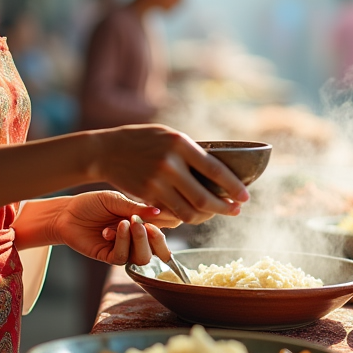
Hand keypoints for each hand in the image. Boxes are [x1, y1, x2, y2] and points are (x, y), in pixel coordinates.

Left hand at [55, 191, 171, 265]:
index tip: (165, 215)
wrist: (66, 212)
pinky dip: (122, 241)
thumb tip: (160, 213)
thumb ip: (137, 208)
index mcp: (143, 222)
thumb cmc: (92, 203)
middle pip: (160, 251)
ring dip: (139, 240)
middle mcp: (136, 238)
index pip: (166, 229)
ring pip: (144, 257)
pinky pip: (123, 257)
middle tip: (149, 226)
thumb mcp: (116, 200)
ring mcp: (123, 249)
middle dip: (158, 240)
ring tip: (129, 223)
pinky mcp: (108, 257)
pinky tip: (112, 229)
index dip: (169, 226)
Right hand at [87, 125, 248, 224]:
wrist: (106, 150)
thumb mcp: (169, 135)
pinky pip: (173, 214)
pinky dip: (186, 216)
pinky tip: (193, 213)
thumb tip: (219, 170)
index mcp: (180, 144)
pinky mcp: (146, 196)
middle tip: (236, 211)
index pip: (215, 170)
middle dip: (225, 208)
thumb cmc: (143, 140)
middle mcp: (170, 164)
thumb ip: (191, 151)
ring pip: (189, 212)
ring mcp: (157, 182)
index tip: (246, 196)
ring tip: (215, 213)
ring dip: (206, 216)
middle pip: (204, 197)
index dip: (234, 186)